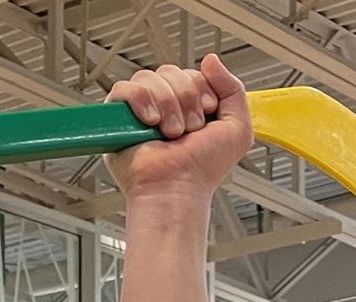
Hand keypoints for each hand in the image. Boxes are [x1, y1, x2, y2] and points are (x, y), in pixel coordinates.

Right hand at [106, 56, 253, 204]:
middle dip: (186, 98)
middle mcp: (165, 106)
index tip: (207, 112)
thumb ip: (233, 89)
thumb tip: (211, 60)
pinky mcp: (117, 117)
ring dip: (167, 104)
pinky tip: (150, 122)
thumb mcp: (237, 128)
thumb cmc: (203, 169)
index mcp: (190, 106)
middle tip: (189, 129)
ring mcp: (140, 110)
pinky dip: (140, 101)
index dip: (201, 88)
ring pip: (149, 77)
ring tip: (170, 132)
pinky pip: (124, 88)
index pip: (192, 73)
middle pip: (171, 72)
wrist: (178, 188)